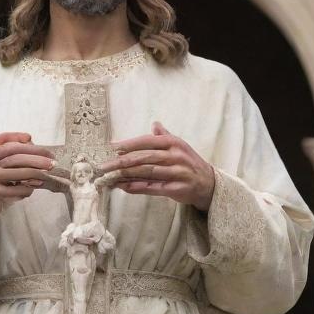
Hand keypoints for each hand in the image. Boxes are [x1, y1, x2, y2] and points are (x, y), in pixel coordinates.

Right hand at [0, 132, 53, 226]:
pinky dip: (25, 190)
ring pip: (16, 173)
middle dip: (36, 159)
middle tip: (52, 163)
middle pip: (15, 157)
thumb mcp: (0, 161)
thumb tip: (29, 138)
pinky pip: (14, 190)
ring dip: (34, 175)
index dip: (25, 142)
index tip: (42, 147)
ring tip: (45, 177)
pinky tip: (31, 190)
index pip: (8, 143)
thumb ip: (13, 148)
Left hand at [100, 121, 214, 210]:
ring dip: (126, 175)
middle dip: (122, 161)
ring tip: (110, 177)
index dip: (128, 144)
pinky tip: (124, 187)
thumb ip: (165, 136)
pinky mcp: (177, 189)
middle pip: (144, 157)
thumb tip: (154, 124)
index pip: (147, 141)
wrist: (209, 184)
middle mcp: (176, 156)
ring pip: (147, 172)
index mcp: (174, 143)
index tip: (111, 147)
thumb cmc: (189, 163)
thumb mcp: (180, 146)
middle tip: (104, 165)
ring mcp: (178, 173)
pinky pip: (153, 187)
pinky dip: (137, 187)